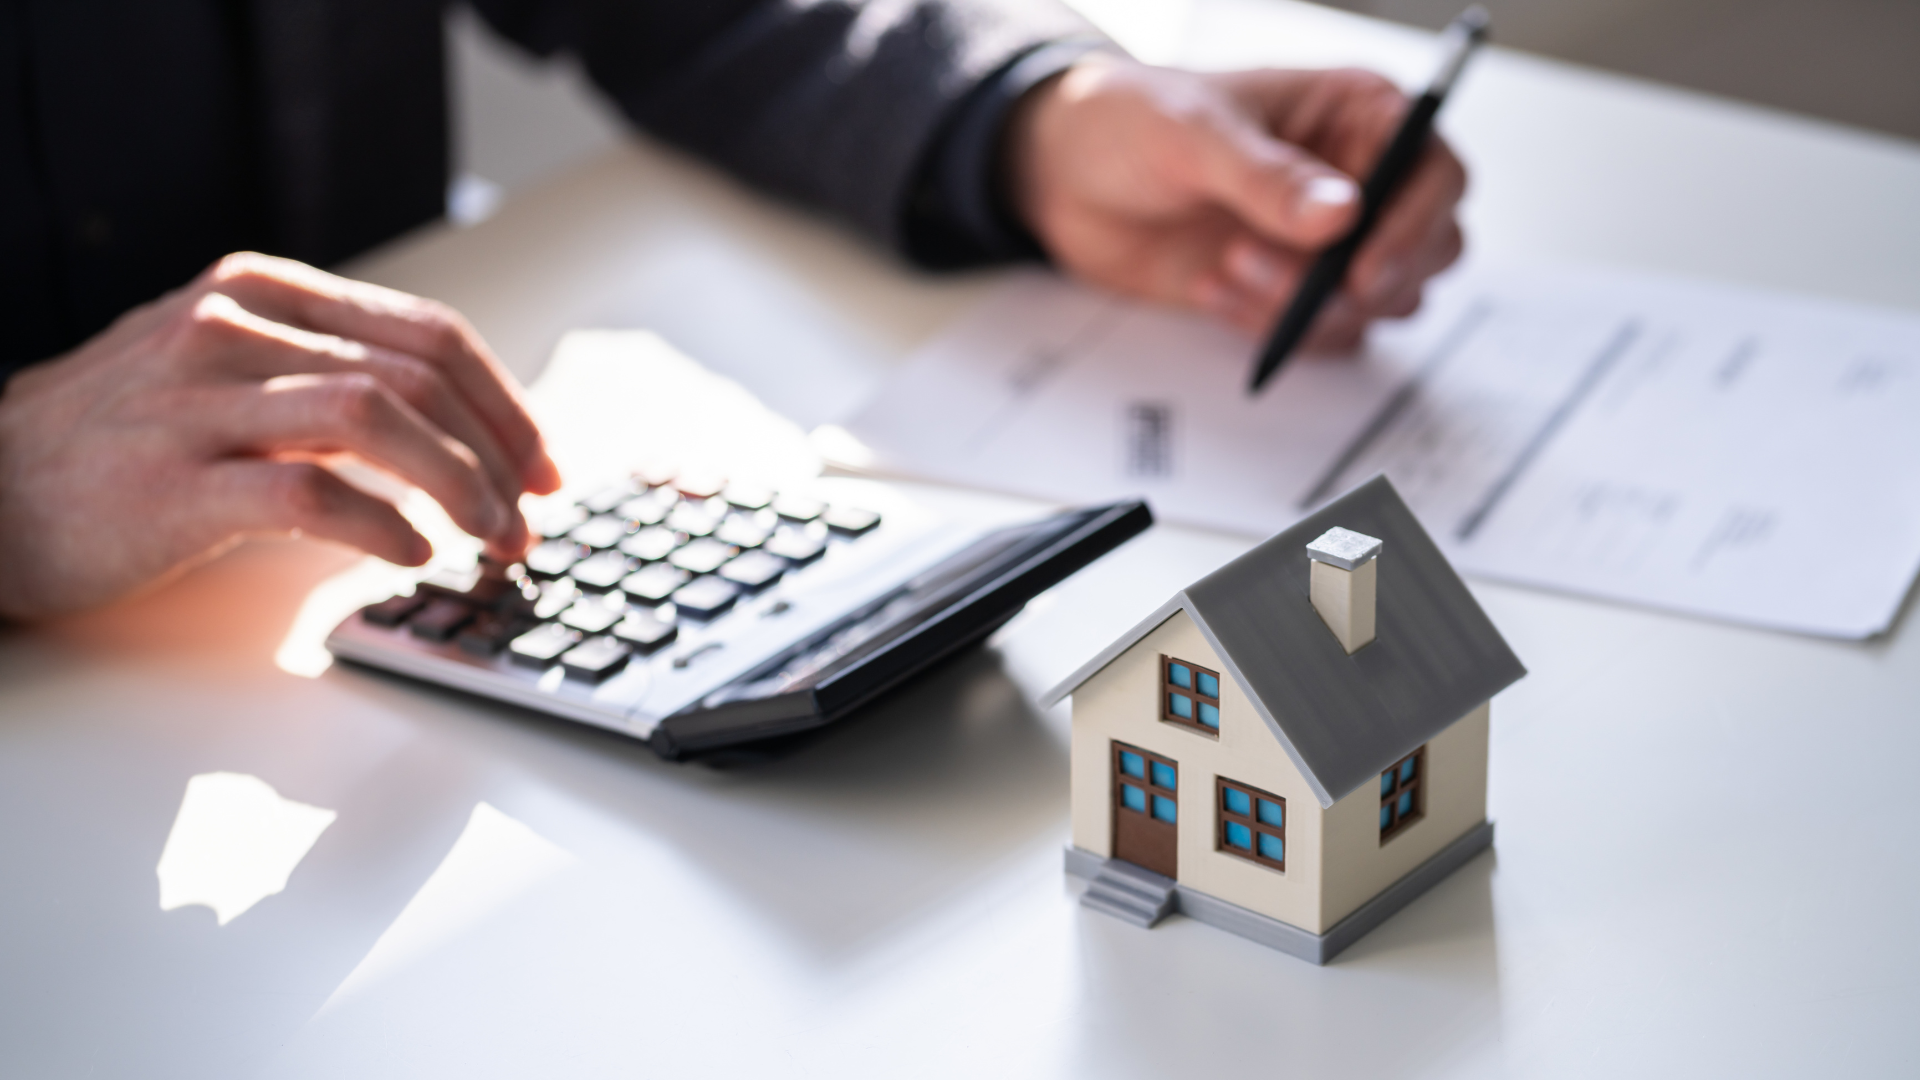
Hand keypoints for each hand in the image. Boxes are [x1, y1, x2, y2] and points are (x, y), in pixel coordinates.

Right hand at [0, 253, 561, 618]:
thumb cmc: (117, 444)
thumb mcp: (224, 374)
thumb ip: (324, 378)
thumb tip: (450, 428)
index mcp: (262, 293)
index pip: (426, 332)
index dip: (505, 401)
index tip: (542, 462)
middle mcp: (235, 327)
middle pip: (420, 372)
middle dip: (500, 450)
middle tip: (532, 515)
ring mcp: (199, 399)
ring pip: (378, 418)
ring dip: (460, 485)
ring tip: (490, 539)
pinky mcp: (174, 480)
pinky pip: (310, 492)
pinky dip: (381, 524)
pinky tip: (410, 553)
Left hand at [1004, 55, 1466, 347]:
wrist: (1063, 177)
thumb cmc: (1129, 121)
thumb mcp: (1193, 134)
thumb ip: (1267, 178)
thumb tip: (1340, 215)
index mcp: (1353, 114)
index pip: (1433, 170)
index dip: (1416, 223)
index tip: (1365, 266)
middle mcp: (1356, 179)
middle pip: (1429, 248)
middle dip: (1369, 279)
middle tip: (1310, 285)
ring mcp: (1326, 243)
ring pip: (1377, 303)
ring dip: (1307, 305)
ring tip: (1229, 264)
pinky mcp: (1290, 290)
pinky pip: (1321, 335)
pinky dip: (1273, 328)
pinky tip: (1214, 288)